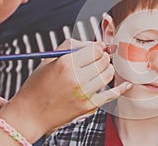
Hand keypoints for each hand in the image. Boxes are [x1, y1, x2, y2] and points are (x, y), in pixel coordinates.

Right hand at [0, 39, 131, 141]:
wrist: (30, 114)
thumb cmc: (37, 85)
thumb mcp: (49, 59)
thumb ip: (72, 46)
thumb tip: (95, 43)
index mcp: (66, 64)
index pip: (96, 49)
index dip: (97, 47)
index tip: (96, 49)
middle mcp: (77, 78)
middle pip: (104, 60)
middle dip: (102, 57)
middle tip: (97, 59)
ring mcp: (84, 94)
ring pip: (109, 74)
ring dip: (107, 69)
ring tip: (100, 70)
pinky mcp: (88, 106)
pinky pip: (111, 95)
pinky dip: (121, 88)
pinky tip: (127, 84)